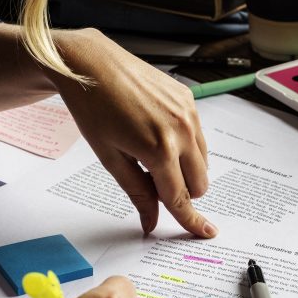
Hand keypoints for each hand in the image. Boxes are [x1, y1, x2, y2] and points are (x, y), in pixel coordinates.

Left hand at [52, 29, 217, 237]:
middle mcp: (181, 131)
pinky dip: (184, 145)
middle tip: (150, 179)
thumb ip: (137, 192)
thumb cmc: (94, 108)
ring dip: (184, 169)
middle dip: (180, 190)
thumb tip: (151, 222)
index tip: (204, 232)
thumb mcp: (111, 158)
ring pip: (202, 162)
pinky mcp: (189, 100)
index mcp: (159, 149)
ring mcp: (189, 113)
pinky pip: (198, 137)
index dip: (190, 220)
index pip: (179, 197)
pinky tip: (155, 131)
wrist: (93, 64)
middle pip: (198, 184)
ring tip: (149, 152)